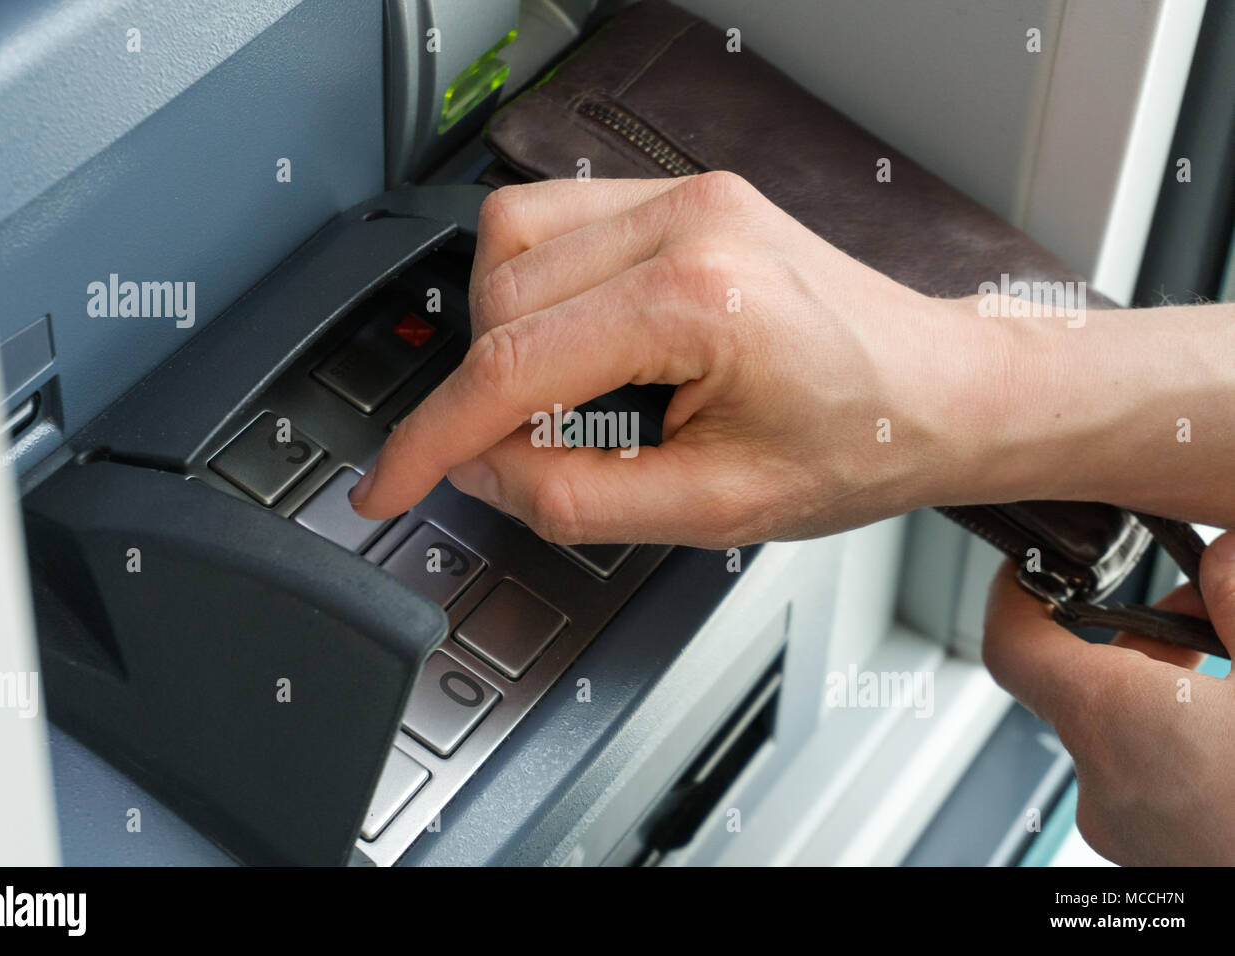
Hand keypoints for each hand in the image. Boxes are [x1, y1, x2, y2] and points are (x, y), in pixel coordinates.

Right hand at [349, 173, 1002, 545]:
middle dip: (481, 394)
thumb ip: (574, 497)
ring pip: (509, 240)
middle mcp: (685, 223)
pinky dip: (538, 290)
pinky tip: (580, 344)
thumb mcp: (713, 510)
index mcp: (698, 300)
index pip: (511, 368)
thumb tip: (482, 473)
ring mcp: (684, 195)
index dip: (431, 440)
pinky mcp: (684, 194)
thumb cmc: (861, 443)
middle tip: (519, 459)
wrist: (939, 389)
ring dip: (501, 331)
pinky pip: (558, 221)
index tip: (388, 483)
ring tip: (557, 399)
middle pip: (496, 296)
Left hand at [982, 531, 1234, 864]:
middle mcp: (1102, 781)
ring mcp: (1126, 828)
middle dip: (1144, 635)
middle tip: (1208, 608)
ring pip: (1119, 730)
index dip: (1012, 597)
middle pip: (1083, 681)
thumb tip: (1221, 556)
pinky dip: (1177, 739)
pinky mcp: (1154, 854)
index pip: (1011, 646)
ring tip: (1234, 664)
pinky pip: (1144, 776)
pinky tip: (1230, 728)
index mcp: (1116, 722)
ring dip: (1166, 688)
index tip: (1030, 569)